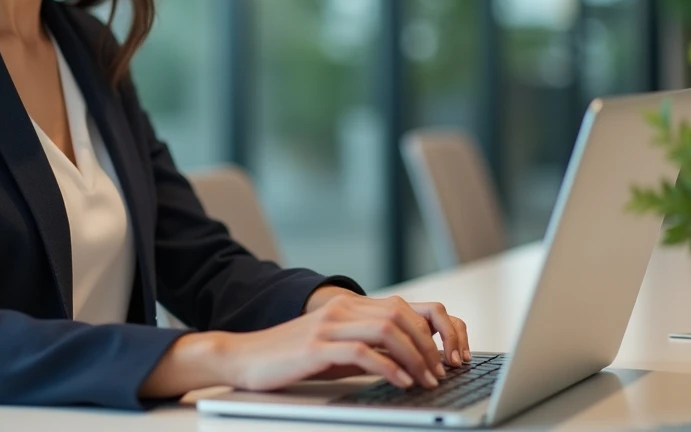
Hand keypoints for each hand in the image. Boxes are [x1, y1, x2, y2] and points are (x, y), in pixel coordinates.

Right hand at [222, 293, 469, 392]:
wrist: (244, 357)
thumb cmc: (291, 359)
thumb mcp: (336, 351)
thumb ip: (369, 350)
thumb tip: (409, 364)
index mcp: (349, 306)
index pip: (404, 307)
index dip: (433, 330)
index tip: (447, 357)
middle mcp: (342, 309)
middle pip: (402, 315)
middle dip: (430, 345)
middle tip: (442, 372)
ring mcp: (328, 325)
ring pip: (388, 329)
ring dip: (415, 357)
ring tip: (427, 380)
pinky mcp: (316, 346)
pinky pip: (362, 352)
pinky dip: (389, 368)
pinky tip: (401, 383)